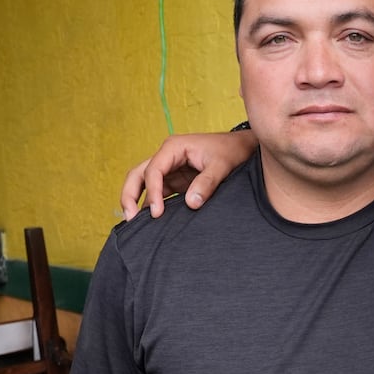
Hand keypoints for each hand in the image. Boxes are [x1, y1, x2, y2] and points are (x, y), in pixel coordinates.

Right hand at [120, 129, 258, 219]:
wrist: (243, 149)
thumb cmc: (231, 152)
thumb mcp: (222, 165)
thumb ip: (207, 183)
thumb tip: (191, 203)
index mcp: (173, 148)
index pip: (153, 171)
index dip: (153, 192)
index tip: (157, 213)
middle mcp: (166, 157)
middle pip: (138, 175)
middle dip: (130, 195)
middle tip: (131, 219)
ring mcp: (169, 169)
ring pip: (144, 185)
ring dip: (138, 202)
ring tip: (138, 226)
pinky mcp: (176, 181)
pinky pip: (158, 193)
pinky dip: (154, 205)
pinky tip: (154, 222)